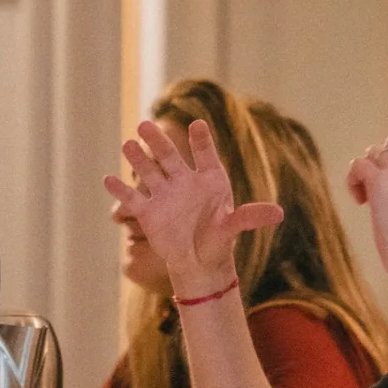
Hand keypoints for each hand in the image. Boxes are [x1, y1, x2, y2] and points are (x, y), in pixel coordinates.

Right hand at [103, 119, 281, 296]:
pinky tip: (108, 179)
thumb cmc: (219, 240)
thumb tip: (279, 213)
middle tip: (145, 124)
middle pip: (169, 156)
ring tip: (127, 145)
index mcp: (208, 180)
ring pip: (148, 172)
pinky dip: (120, 191)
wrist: (199, 262)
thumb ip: (252, 217)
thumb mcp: (234, 227)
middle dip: (158, 141)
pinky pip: (133, 199)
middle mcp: (183, 181)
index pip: (204, 155)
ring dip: (137, 159)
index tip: (198, 125)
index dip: (201, 140)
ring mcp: (164, 195)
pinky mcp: (148, 212)